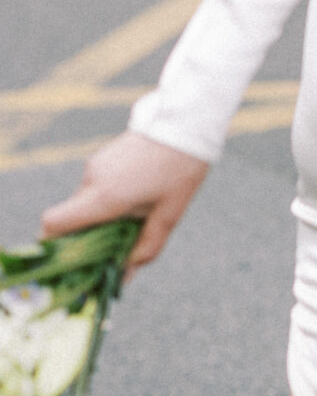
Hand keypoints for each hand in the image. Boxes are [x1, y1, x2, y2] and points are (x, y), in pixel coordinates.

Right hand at [41, 131, 207, 272]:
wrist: (185, 121)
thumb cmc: (181, 169)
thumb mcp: (170, 214)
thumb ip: (147, 246)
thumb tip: (126, 274)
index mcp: (105, 197)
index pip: (54, 224)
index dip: (51, 245)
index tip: (66, 260)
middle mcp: (92, 180)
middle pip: (71, 218)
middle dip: (84, 237)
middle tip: (110, 250)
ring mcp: (95, 166)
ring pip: (84, 203)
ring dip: (99, 217)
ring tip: (131, 220)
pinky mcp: (101, 157)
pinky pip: (94, 187)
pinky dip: (105, 200)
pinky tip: (134, 199)